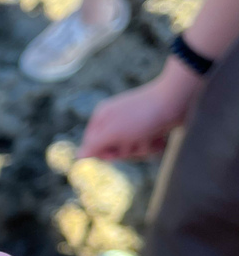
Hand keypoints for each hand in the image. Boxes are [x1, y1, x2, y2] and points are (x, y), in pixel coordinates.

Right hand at [78, 58, 203, 160]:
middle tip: (134, 140)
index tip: (114, 152)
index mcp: (102, 118)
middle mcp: (115, 121)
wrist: (178, 99)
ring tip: (150, 136)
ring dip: (141, 148)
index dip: (103, 153)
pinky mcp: (150, 128)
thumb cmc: (141, 115)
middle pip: (112, 150)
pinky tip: (160, 137)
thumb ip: (94, 145)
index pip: (92, 145)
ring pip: (130, 150)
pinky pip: (145, 146)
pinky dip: (153, 146)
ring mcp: (133, 125)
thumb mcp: (113, 132)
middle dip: (125, 150)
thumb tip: (78, 157)